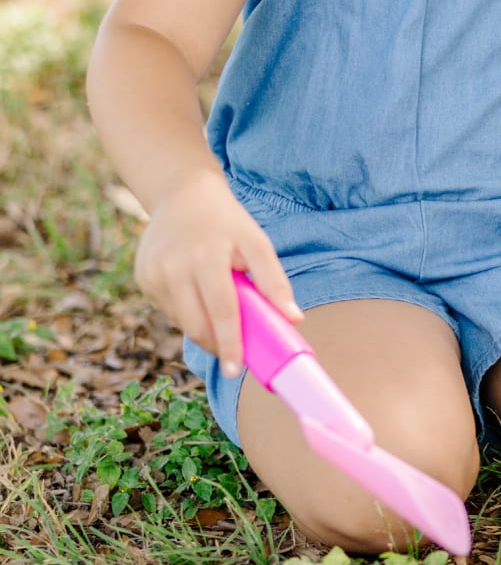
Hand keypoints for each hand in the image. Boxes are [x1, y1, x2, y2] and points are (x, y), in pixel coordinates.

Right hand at [134, 173, 300, 377]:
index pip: (221, 311)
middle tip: (236, 356)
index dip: (230, 343)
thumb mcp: (257, 243)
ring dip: (204, 329)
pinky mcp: (143, 278)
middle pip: (196, 324)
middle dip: (217, 345)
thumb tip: (294, 318)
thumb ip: (274, 282)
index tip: (236, 369)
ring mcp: (153, 273)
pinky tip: (199, 295)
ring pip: (182, 321)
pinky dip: (188, 313)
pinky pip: (169, 310)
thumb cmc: (228, 222)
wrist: (182, 195)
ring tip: (221, 314)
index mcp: (206, 257)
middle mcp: (173, 267)